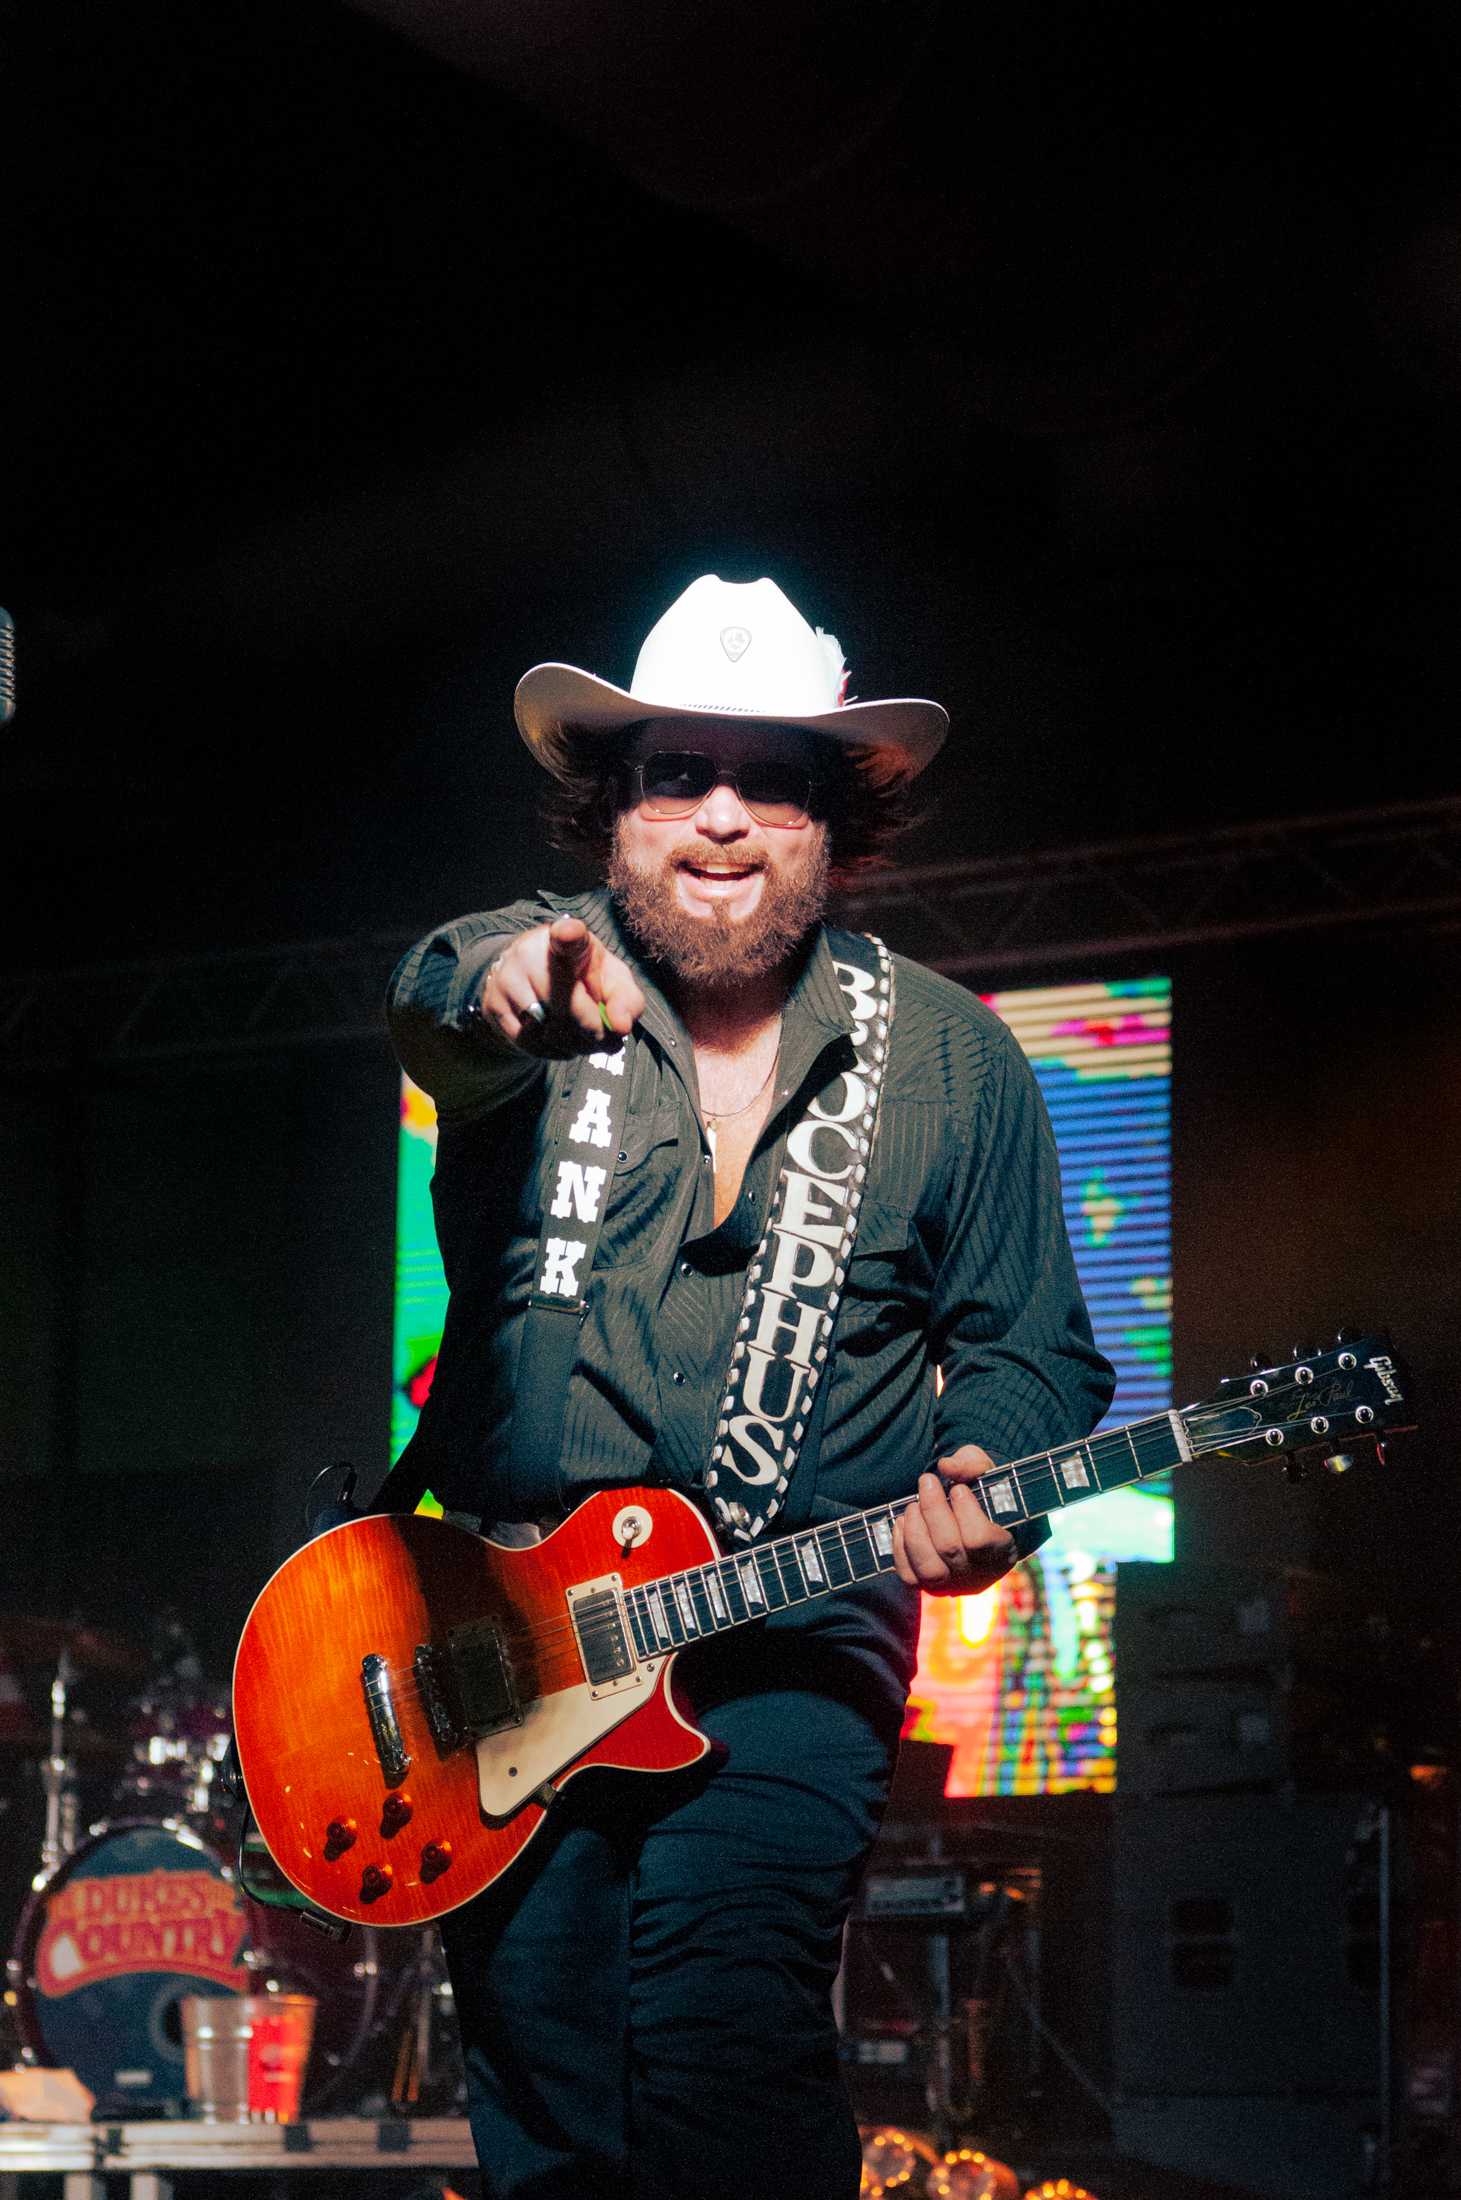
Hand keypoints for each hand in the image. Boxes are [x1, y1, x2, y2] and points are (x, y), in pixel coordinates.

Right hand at [479, 917, 645, 1057]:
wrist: (535, 977)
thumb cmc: (585, 979)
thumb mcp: (613, 983)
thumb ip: (626, 1002)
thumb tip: (620, 1027)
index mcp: (571, 939)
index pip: (568, 934)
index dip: (568, 935)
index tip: (568, 933)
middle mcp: (533, 952)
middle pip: (567, 1008)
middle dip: (592, 1033)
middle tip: (603, 1041)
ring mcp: (509, 977)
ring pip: (546, 1030)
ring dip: (571, 1046)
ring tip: (580, 1039)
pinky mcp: (493, 1002)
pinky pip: (527, 1042)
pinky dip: (549, 1051)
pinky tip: (558, 1042)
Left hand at [892, 1444, 1020, 1595]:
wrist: (977, 1526)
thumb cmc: (985, 1496)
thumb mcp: (986, 1474)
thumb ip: (971, 1466)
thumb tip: (946, 1466)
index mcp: (1003, 1551)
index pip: (980, 1540)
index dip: (965, 1511)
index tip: (957, 1488)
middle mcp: (979, 1576)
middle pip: (949, 1549)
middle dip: (933, 1509)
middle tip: (927, 1481)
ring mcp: (952, 1585)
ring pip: (928, 1568)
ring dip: (915, 1531)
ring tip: (912, 1505)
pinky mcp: (927, 1587)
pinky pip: (908, 1575)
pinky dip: (900, 1547)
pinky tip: (903, 1522)